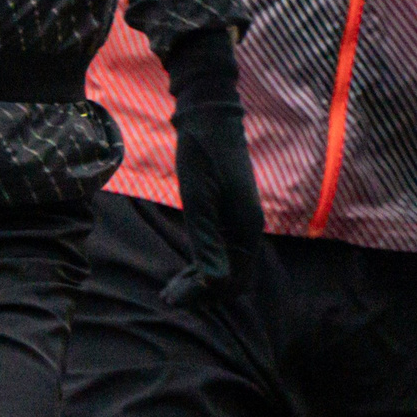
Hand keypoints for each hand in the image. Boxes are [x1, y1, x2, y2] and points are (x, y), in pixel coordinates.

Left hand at [160, 27, 265, 307]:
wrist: (209, 117)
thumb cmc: (201, 154)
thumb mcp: (197, 199)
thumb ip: (206, 240)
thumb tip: (215, 284)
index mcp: (247, 228)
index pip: (234, 282)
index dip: (206, 295)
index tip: (174, 298)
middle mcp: (249, 229)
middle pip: (233, 279)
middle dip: (203, 294)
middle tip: (168, 297)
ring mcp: (241, 222)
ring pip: (227, 267)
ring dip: (202, 282)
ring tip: (170, 291)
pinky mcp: (231, 215)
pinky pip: (222, 251)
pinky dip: (204, 264)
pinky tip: (184, 270)